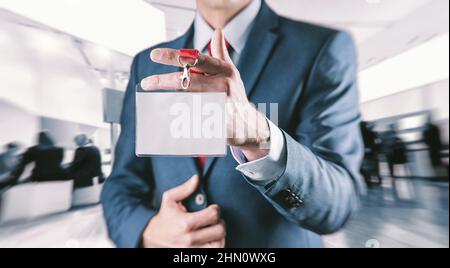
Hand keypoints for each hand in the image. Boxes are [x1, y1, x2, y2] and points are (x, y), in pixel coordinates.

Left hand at [141, 29, 269, 160]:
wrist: (249, 123)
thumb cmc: (234, 94)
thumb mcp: (230, 72)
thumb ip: (220, 53)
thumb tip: (218, 31)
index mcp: (223, 70)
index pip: (196, 60)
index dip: (174, 57)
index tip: (155, 55)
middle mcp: (222, 86)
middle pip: (186, 82)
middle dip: (163, 82)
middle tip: (146, 82)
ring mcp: (221, 106)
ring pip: (185, 102)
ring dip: (169, 104)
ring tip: (155, 107)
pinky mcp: (217, 124)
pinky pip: (191, 121)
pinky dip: (178, 122)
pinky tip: (168, 123)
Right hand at [142, 175, 225, 247]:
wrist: (153, 237)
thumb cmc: (164, 217)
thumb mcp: (169, 199)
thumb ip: (184, 188)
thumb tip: (197, 178)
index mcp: (185, 223)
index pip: (213, 215)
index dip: (216, 209)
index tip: (213, 208)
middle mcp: (190, 238)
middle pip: (219, 229)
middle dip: (220, 221)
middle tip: (215, 219)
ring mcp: (193, 250)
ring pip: (219, 243)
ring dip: (220, 235)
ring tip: (215, 228)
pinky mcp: (195, 255)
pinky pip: (215, 252)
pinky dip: (217, 244)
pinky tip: (212, 238)